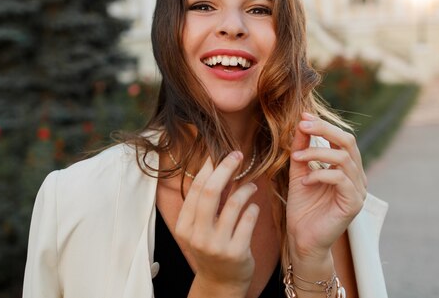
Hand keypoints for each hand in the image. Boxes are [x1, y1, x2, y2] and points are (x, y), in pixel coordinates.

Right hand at [175, 152, 259, 296]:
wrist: (220, 284)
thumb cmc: (211, 249)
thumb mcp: (199, 229)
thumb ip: (204, 204)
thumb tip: (214, 167)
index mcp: (184, 227)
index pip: (196, 189)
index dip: (209, 168)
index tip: (219, 154)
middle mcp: (198, 236)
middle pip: (211, 192)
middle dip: (226, 168)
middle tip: (238, 155)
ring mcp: (217, 245)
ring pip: (234, 204)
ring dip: (246, 189)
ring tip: (252, 186)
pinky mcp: (237, 252)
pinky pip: (248, 219)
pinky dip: (253, 208)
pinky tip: (254, 207)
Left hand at [287, 113, 366, 262]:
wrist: (302, 238)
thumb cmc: (302, 206)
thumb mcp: (299, 171)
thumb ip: (302, 147)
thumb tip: (301, 122)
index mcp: (347, 168)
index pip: (343, 138)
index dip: (324, 125)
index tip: (303, 117)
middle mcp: (357, 177)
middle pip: (348, 142)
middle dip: (324, 130)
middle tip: (302, 125)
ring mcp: (358, 190)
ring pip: (344, 158)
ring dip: (316, 152)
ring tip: (296, 158)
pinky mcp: (354, 204)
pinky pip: (341, 179)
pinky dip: (320, 174)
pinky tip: (306, 181)